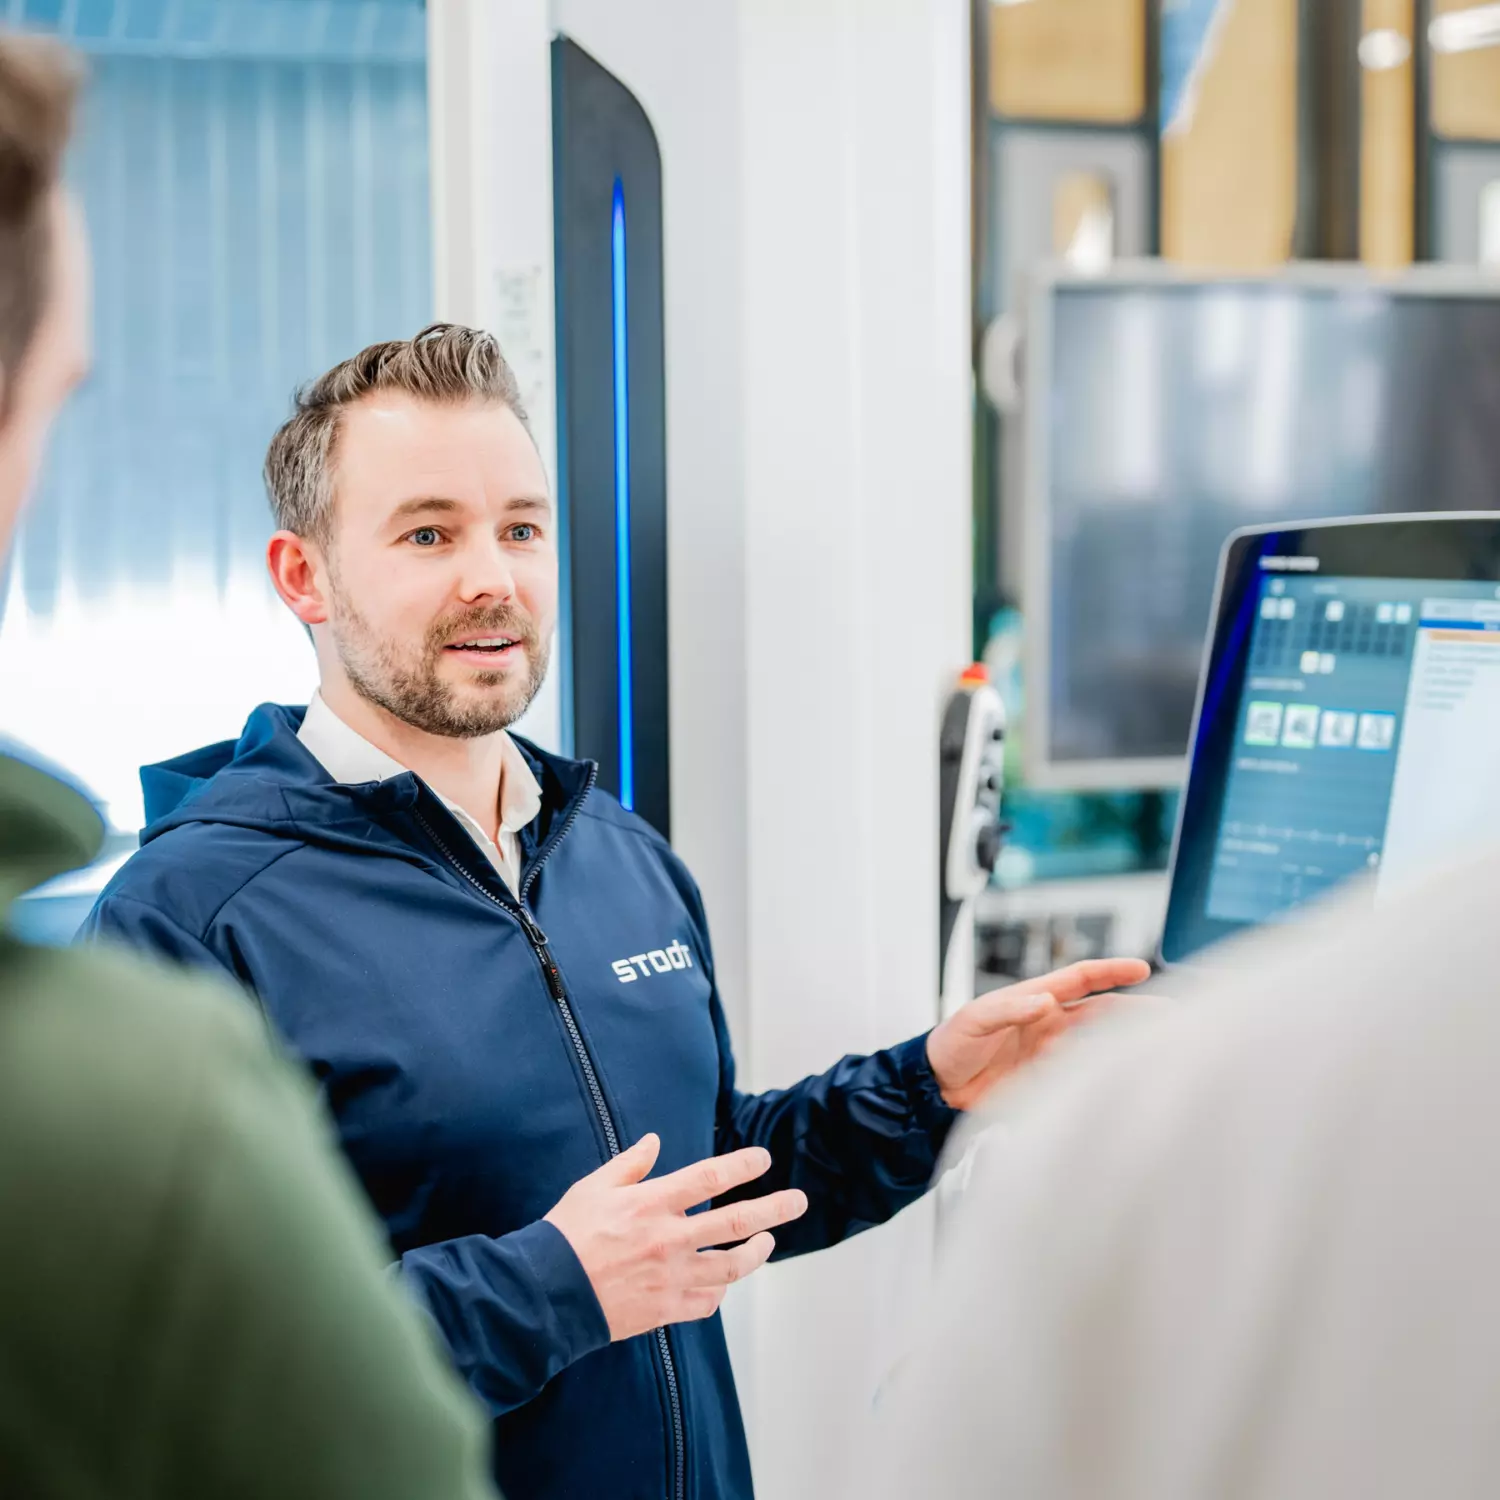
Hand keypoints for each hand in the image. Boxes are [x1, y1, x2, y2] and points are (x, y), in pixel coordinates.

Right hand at [545, 1134, 808, 1341]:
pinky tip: (726, 1283)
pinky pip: (706, 1302)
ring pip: (730, 1266)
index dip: (742, 1166)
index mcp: (652, 1203)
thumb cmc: (565, 1234)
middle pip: (735, 1222)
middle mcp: (669, 1238)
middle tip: (799, 1201)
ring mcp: (670, 1276)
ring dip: (756, 1253)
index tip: (763, 1160)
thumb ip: (630, 1164)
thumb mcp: (593, 1187)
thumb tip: (654, 1142)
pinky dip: (721, 1292)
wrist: (546, 1293)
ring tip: (768, 1242)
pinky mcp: (665, 1308)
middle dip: (773, 1209)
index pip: (709, 1178)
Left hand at [926, 958, 1151, 1110]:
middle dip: (1137, 1011)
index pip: (1082, 978)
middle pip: (1104, 1012)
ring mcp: (1052, 1051)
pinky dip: (1108, 1074)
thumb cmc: (952, 1042)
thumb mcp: (976, 1019)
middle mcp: (1050, 1022)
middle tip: (1174, 1016)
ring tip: (1162, 1047)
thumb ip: (1009, 1009)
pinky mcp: (1049, 1080)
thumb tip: (1046, 1000)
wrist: (936, 1084)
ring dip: (1128, 1042)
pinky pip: (1085, 1074)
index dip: (1112, 971)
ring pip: (1100, 1042)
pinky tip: (1129, 1079)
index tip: (1142, 968)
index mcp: (1035, 998)